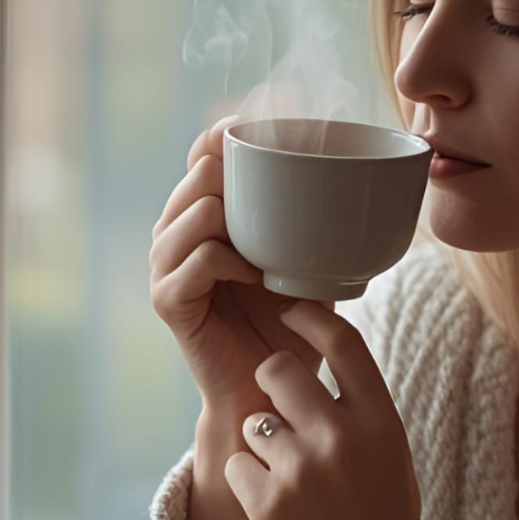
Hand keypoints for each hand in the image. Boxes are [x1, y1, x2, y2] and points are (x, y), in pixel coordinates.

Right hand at [149, 114, 334, 422]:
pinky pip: (200, 259)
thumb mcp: (310, 258)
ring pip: (199, 210)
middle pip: (201, 172)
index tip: (276, 127)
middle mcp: (174, 232)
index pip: (204, 151)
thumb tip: (354, 166)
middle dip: (243, 180)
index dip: (231, 132)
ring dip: (242, 224)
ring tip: (268, 255)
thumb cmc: (293, 325)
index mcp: (201, 213)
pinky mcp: (167, 300)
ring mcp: (164, 265)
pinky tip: (257, 278)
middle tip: (280, 209)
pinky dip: (234, 264)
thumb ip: (317, 217)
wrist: (270, 393)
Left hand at [221, 298, 425, 519]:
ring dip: (261, 443)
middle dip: (270, 385)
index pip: (344, 341)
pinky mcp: (267, 503)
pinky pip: (238, 464)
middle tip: (280, 415)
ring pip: (254, 420)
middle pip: (280, 371)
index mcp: (382, 421)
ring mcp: (303, 470)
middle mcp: (343, 438)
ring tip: (290, 482)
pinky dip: (249, 482)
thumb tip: (329, 352)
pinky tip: (277, 510)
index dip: (309, 318)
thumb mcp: (392, 458)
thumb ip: (362, 409)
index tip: (289, 310)